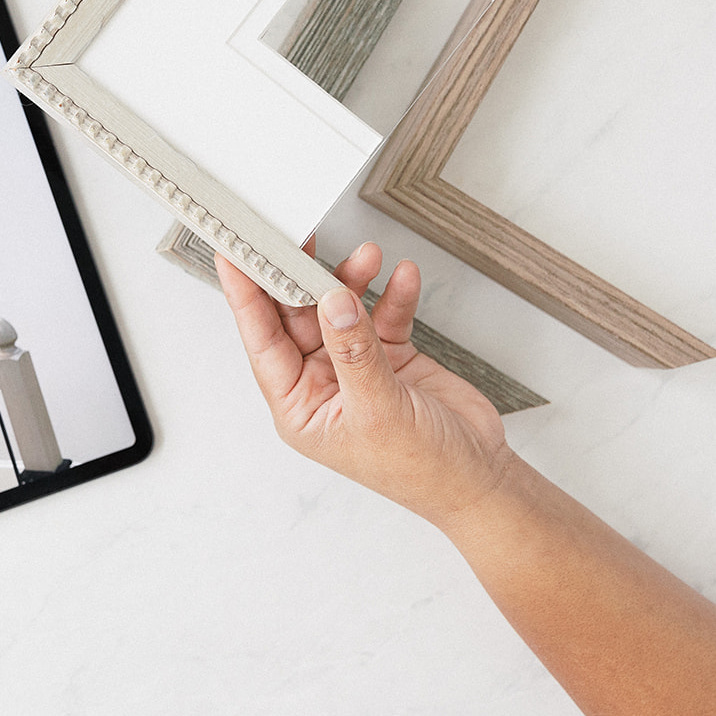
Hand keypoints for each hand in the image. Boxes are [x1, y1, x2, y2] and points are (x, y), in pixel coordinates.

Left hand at [217, 244, 515, 529]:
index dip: (246, 295)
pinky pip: (382, 314)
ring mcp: (355, 367)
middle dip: (302, 276)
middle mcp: (320, 383)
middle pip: (298, 316)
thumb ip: (354, 351)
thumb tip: (331, 301)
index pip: (262, 340)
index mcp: (299, 405)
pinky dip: (392, 295)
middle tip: (298, 236)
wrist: (481, 479)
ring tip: (366, 256)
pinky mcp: (389, 356)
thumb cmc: (421, 469)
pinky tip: (401, 276)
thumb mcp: (378, 410)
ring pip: (340, 309)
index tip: (233, 254)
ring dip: (351, 281)